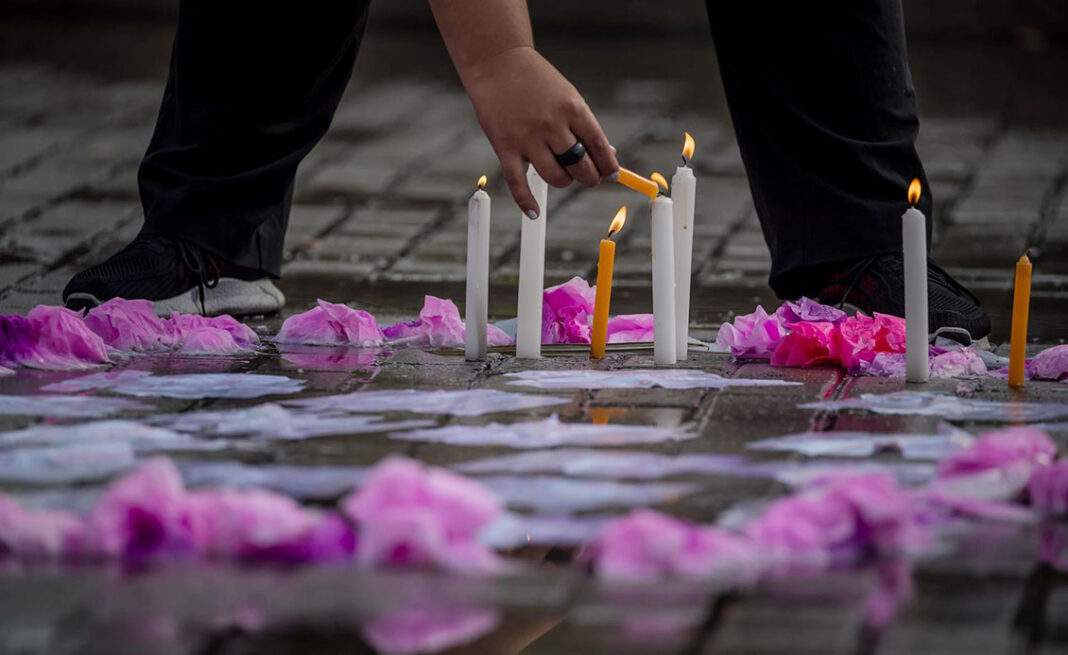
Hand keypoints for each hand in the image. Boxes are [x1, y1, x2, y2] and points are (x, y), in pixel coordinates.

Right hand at [461, 46, 619, 217]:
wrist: (497, 63)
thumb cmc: (536, 81)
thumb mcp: (567, 96)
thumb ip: (584, 126)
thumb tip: (608, 157)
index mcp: (572, 109)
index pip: (598, 146)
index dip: (608, 165)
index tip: (612, 174)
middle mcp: (552, 124)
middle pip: (580, 166)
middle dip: (589, 177)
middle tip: (588, 178)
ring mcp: (528, 138)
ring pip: (555, 177)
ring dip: (564, 182)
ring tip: (562, 175)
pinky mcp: (505, 147)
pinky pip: (518, 183)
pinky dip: (526, 201)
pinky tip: (534, 212)